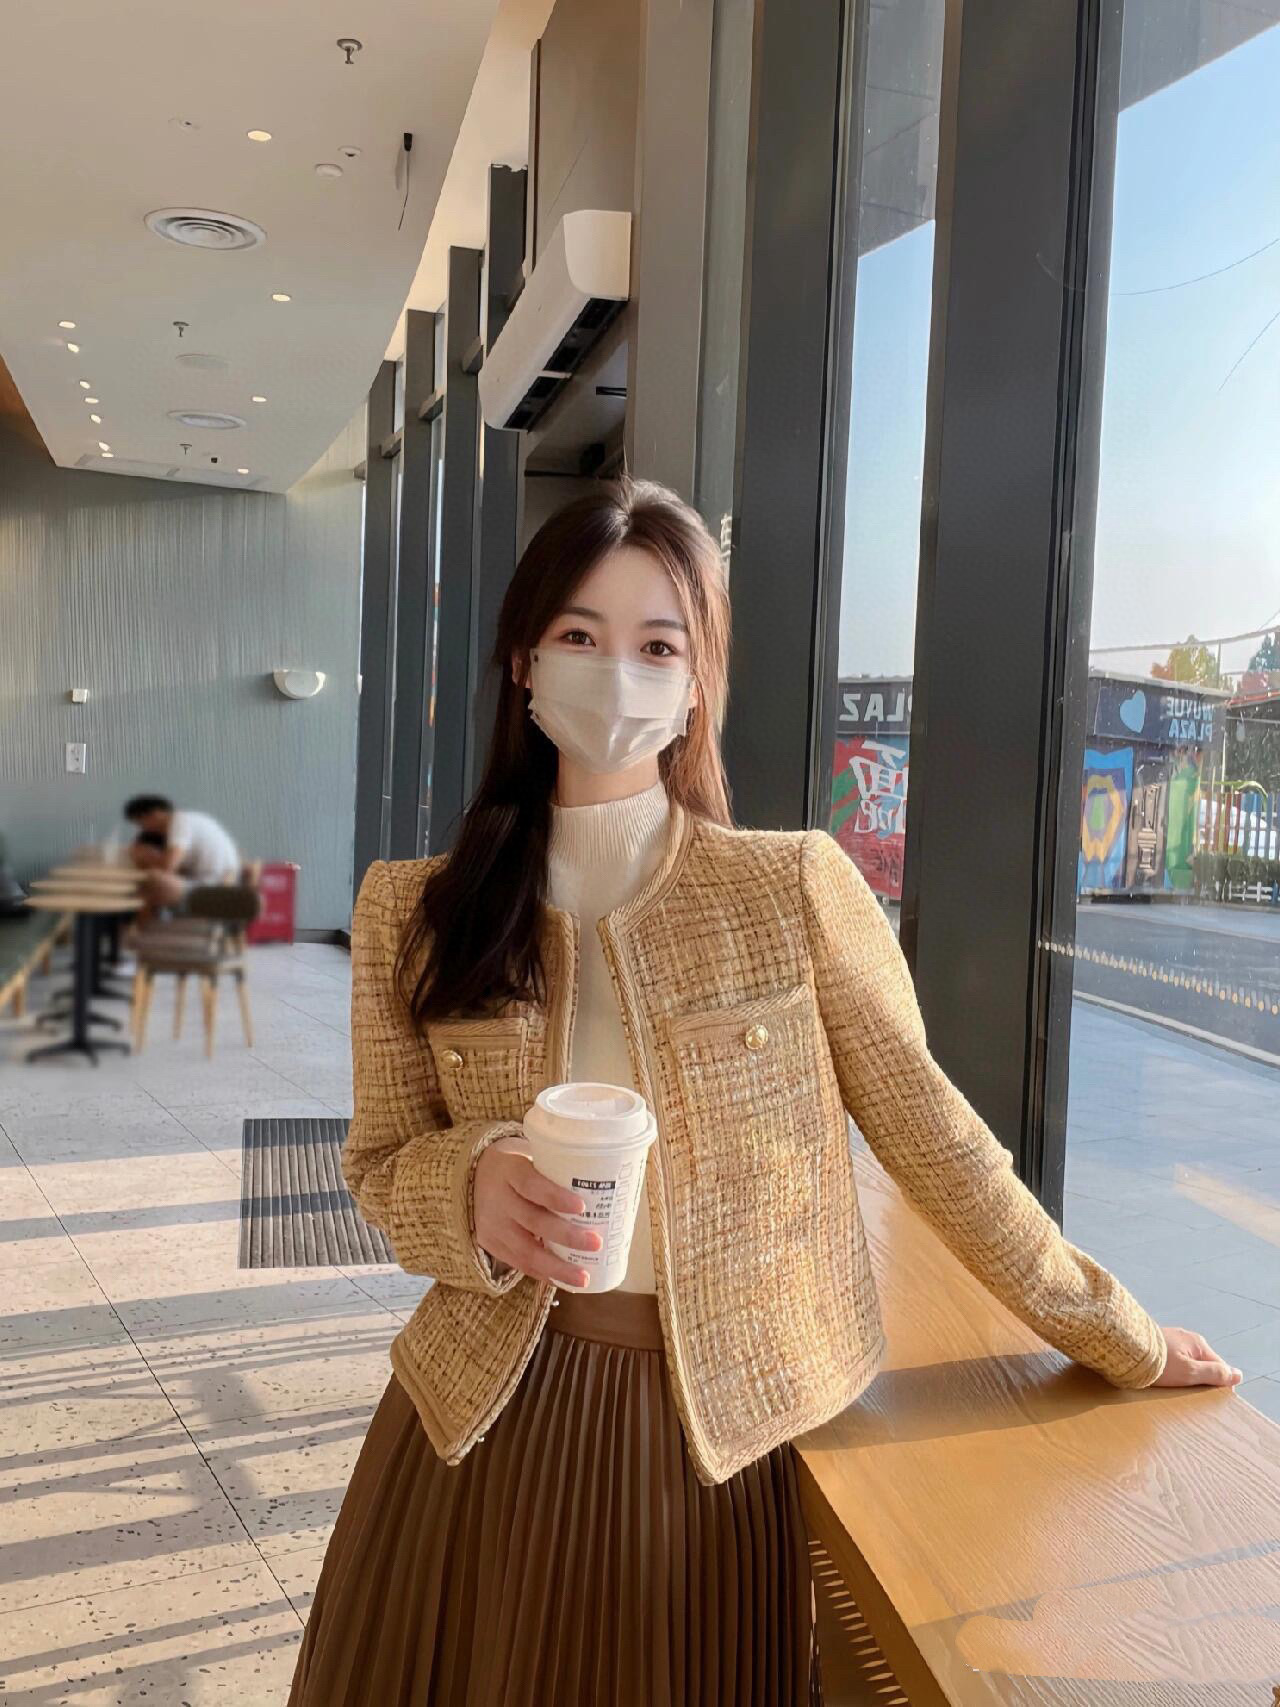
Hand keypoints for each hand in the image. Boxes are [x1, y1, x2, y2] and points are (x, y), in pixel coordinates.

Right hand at [474, 1144, 599, 1287]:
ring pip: (525, 1250)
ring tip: (584, 1278)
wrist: (471, 1177)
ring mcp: (492, 1225)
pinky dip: (542, 1274)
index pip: (532, 1184)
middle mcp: (498, 1200)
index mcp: (510, 1171)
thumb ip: (556, 1170)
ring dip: (557, 1267)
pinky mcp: (490, 1244)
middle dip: (567, 1236)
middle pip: (533, 1220)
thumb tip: (605, 1183)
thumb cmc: (516, 1167)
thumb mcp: (528, 1157)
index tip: (581, 1206)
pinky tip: (563, 1281)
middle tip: (596, 1243)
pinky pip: (519, 1263)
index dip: (555, 1197)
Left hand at [1152, 1325, 1242, 1388]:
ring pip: (1186, 1361)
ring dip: (1183, 1375)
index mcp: (1198, 1343)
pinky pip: (1171, 1359)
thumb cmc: (1158, 1363)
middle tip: (1188, 1393)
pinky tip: (1162, 1377)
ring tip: (1174, 1386)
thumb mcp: (1190, 1372)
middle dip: (1199, 1379)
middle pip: (1202, 1363)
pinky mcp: (1156, 1344)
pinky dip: (1170, 1369)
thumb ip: (1214, 1374)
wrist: (1123, 1348)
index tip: (1208, 1397)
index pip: (1219, 1366)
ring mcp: (1170, 1339)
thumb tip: (1238, 1375)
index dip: (1217, 1384)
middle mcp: (1186, 1337)